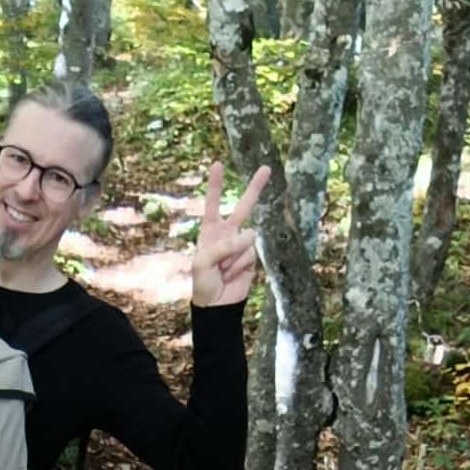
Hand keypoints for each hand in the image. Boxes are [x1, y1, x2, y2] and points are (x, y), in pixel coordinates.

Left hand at [190, 160, 270, 307]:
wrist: (217, 305)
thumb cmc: (203, 283)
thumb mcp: (203, 263)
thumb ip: (223, 246)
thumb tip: (250, 235)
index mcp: (210, 231)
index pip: (213, 204)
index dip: (215, 185)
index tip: (217, 164)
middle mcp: (227, 233)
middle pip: (244, 206)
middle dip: (255, 188)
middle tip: (267, 168)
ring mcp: (241, 245)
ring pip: (247, 239)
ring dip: (234, 257)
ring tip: (223, 271)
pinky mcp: (252, 257)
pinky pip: (251, 254)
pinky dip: (242, 265)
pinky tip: (233, 274)